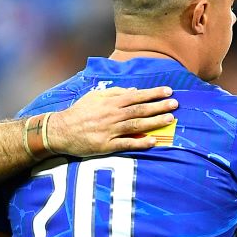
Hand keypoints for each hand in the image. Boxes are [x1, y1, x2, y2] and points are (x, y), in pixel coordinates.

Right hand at [50, 86, 177, 156]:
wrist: (61, 130)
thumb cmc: (79, 112)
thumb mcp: (95, 97)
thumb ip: (115, 93)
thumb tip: (135, 90)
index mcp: (110, 102)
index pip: (136, 96)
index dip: (153, 93)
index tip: (168, 91)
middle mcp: (112, 115)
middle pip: (139, 109)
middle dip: (159, 106)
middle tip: (175, 104)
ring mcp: (110, 130)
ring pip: (136, 125)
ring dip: (154, 122)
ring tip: (170, 119)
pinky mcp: (106, 145)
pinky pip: (126, 144)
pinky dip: (140, 142)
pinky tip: (153, 141)